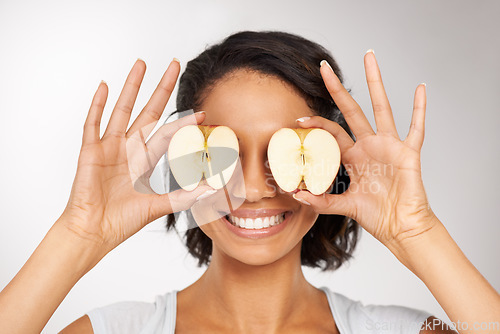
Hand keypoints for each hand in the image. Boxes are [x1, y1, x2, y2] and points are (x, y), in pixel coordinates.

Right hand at [58, 59, 212, 252]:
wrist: (93, 232)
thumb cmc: (121, 221)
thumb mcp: (158, 206)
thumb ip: (184, 198)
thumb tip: (212, 191)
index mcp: (143, 160)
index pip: (168, 134)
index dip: (184, 123)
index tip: (203, 112)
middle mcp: (128, 149)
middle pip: (148, 111)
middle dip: (161, 89)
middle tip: (174, 64)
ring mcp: (108, 147)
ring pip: (122, 110)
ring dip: (131, 87)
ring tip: (142, 64)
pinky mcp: (90, 152)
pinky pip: (93, 124)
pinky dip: (98, 105)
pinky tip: (106, 86)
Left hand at [293, 52, 438, 247]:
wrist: (402, 228)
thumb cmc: (378, 215)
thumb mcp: (344, 206)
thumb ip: (321, 201)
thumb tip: (296, 196)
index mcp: (354, 156)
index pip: (332, 132)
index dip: (316, 124)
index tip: (298, 119)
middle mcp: (370, 146)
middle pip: (352, 110)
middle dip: (338, 89)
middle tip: (324, 67)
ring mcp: (390, 146)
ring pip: (381, 108)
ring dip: (375, 83)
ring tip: (369, 57)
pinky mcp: (409, 153)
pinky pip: (416, 128)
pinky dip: (420, 109)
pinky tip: (421, 88)